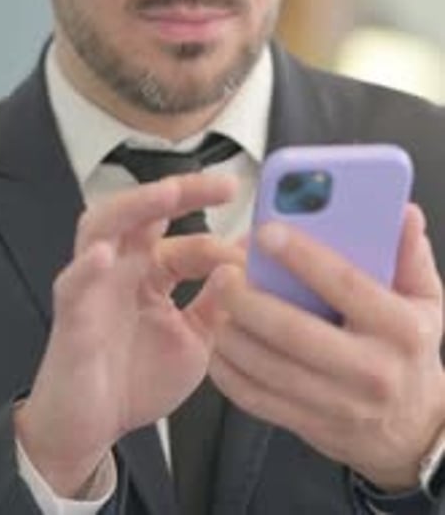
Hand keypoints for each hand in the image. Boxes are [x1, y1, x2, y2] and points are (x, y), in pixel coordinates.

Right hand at [15, 172, 239, 496]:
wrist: (90, 427)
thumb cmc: (136, 378)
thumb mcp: (195, 341)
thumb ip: (218, 302)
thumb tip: (250, 262)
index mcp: (153, 272)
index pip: (190, 242)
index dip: (224, 245)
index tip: (260, 250)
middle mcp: (123, 267)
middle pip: (145, 211)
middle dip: (182, 191)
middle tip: (224, 184)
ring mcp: (94, 285)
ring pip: (103, 226)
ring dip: (135, 207)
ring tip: (168, 194)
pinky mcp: (71, 315)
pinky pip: (72, 285)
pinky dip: (86, 268)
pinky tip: (104, 255)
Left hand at [209, 203, 444, 490]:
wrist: (411, 427)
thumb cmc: (410, 349)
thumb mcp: (425, 298)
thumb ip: (409, 254)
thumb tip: (404, 213)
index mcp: (400, 328)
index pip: (344, 285)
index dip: (302, 257)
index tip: (266, 232)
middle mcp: (370, 369)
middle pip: (294, 332)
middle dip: (249, 299)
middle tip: (222, 272)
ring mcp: (339, 403)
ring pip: (269, 368)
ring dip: (233, 334)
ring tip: (215, 301)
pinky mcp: (311, 423)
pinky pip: (258, 399)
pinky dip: (230, 372)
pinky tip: (217, 343)